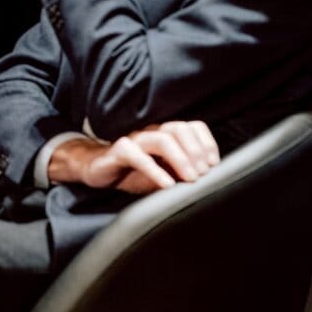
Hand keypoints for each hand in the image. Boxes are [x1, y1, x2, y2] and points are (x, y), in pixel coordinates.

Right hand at [52, 120, 219, 194]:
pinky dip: (154, 170)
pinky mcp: (118, 151)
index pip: (192, 127)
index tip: (213, 165)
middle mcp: (151, 133)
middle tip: (203, 174)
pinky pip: (137, 156)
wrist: (97, 170)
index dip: (206, 143)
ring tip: (190, 178)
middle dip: (196, 151)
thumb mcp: (163, 174)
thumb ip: (182, 173)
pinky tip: (166, 184)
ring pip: (161, 139)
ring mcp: (134, 140)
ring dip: (180, 159)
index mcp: (165, 135)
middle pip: (179, 129)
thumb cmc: (132, 173)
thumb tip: (208, 182)